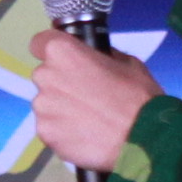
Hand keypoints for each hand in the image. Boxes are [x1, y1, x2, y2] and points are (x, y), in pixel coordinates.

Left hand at [31, 28, 158, 177]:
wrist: (142, 139)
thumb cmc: (137, 95)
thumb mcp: (125, 63)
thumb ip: (99, 56)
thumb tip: (93, 58)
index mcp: (62, 51)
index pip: (40, 43)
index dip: (54, 53)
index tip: (66, 62)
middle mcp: (45, 76)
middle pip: (45, 76)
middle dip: (61, 83)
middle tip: (87, 96)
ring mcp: (42, 107)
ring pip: (47, 103)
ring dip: (61, 108)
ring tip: (88, 120)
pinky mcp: (44, 133)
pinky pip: (51, 127)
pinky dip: (63, 131)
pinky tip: (84, 135)